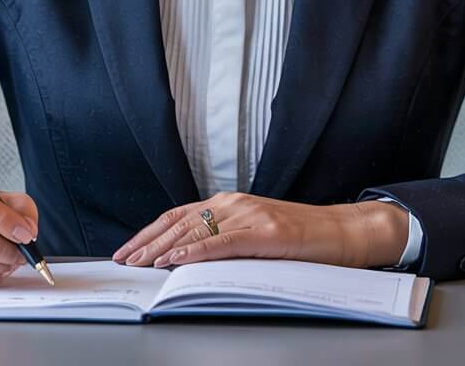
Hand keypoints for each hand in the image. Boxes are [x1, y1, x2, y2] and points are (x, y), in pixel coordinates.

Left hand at [111, 193, 408, 269]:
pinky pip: (222, 242)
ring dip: (162, 248)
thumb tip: (185, 257)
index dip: (149, 232)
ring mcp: (249, 214)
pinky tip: (176, 258)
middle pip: (179, 221)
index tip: (127, 249)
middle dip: (147, 242)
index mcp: (229, 203)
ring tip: (140, 262)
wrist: (340, 232)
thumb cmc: (299, 238)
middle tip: (124, 259)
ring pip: (195, 230)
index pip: (178, 215)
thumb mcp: (254, 233)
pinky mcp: (264, 231)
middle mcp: (234, 203)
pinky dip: (195, 250)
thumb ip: (224, 238)